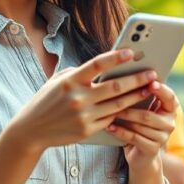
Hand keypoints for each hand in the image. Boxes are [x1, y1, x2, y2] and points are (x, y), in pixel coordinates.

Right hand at [8, 49, 157, 150]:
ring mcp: (84, 116)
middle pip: (115, 87)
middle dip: (137, 80)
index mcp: (70, 81)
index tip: (132, 53)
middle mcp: (78, 98)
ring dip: (136, 96)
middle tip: (152, 74)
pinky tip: (135, 106)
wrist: (31, 130)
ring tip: (150, 89)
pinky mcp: (87, 130)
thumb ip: (79, 73)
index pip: (98, 65)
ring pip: (118, 105)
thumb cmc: (46, 100)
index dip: (116, 58)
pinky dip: (123, 112)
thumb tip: (104, 66)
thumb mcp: (57, 81)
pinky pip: (111, 119)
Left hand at [109, 83, 178, 170]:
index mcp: (171, 109)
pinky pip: (134, 138)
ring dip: (123, 120)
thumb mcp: (145, 108)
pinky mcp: (152, 149)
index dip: (161, 90)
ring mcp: (162, 138)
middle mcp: (170, 124)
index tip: (150, 83)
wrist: (142, 153)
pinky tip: (109, 127)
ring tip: (107, 113)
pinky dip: (120, 132)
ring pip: (140, 127)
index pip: (170, 97)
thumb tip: (131, 76)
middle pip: (148, 115)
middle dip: (129, 109)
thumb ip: (143, 95)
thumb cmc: (140, 124)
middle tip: (113, 101)